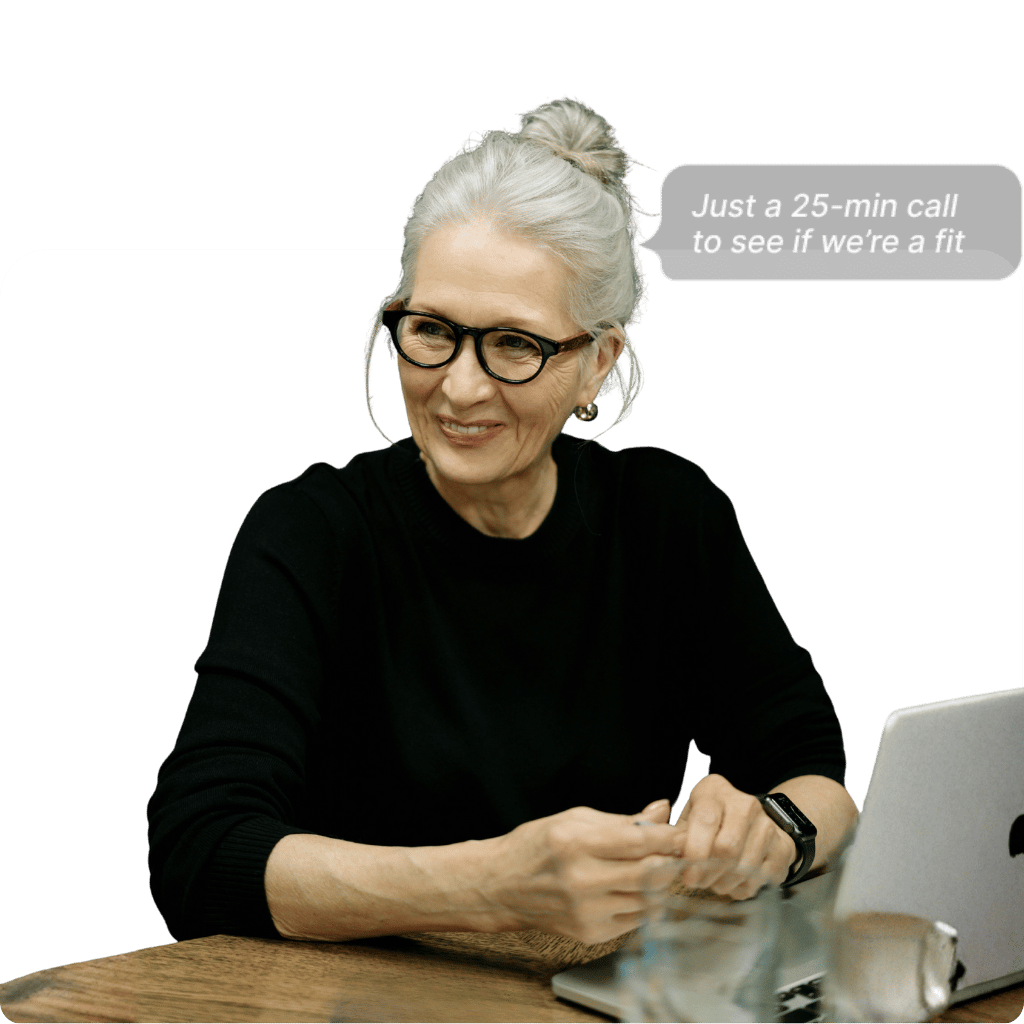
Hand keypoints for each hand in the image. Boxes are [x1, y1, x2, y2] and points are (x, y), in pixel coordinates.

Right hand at [488, 799, 685, 945]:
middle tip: (677, 852)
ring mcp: (586, 912)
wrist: (502, 886)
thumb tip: (662, 811)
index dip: (668, 837)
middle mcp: (582, 881)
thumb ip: (623, 820)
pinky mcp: (590, 934)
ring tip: (654, 868)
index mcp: (576, 844)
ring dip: (659, 883)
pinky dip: (642, 902)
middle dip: (670, 861)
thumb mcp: (575, 819)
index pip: (639, 842)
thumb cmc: (537, 846)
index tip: (682, 832)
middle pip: (650, 874)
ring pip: (648, 900)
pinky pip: (634, 919)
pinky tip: (632, 888)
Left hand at [674, 774, 798, 898]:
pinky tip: (733, 883)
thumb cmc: (710, 822)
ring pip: (745, 867)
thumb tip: (666, 853)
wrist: (753, 822)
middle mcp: (745, 803)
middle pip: (727, 848)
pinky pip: (761, 878)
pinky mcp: (783, 847)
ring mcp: (767, 825)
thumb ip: (676, 834)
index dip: (694, 853)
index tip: (686, 874)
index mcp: (715, 791)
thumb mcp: (689, 818)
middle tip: (698, 881)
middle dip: (708, 873)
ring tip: (714, 882)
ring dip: (724, 883)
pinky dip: (743, 888)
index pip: (705, 821)